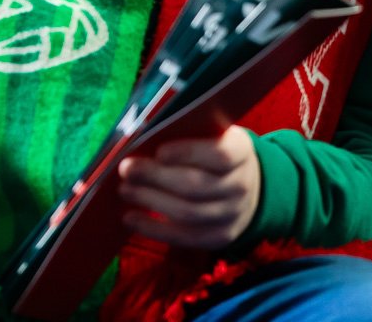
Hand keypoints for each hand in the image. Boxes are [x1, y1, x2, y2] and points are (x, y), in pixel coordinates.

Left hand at [118, 126, 261, 249]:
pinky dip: (154, 229)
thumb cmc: (214, 151)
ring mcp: (233, 214)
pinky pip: (184, 237)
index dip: (188, 153)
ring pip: (188, 212)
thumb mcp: (212, 134)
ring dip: (151, 201)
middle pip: (196, 185)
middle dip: (156, 177)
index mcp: (241, 152)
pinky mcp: (220, 236)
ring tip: (125, 190)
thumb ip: (187, 133)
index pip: (219, 154)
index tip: (158, 151)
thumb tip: (142, 137)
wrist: (246, 186)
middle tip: (126, 169)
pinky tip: (130, 218)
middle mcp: (241, 185)